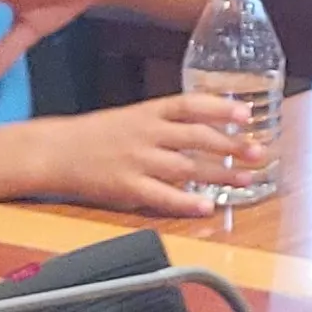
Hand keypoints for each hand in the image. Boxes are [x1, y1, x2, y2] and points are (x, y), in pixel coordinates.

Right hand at [13, 95, 265, 214]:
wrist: (53, 150)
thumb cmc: (94, 135)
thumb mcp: (131, 118)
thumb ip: (165, 123)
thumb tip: (205, 128)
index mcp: (148, 112)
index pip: (192, 104)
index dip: (222, 107)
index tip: (247, 113)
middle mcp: (146, 133)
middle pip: (197, 137)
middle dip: (232, 145)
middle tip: (258, 152)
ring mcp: (137, 160)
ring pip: (187, 167)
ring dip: (220, 175)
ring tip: (246, 181)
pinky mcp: (126, 187)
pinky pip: (162, 196)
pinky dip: (186, 202)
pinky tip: (207, 206)